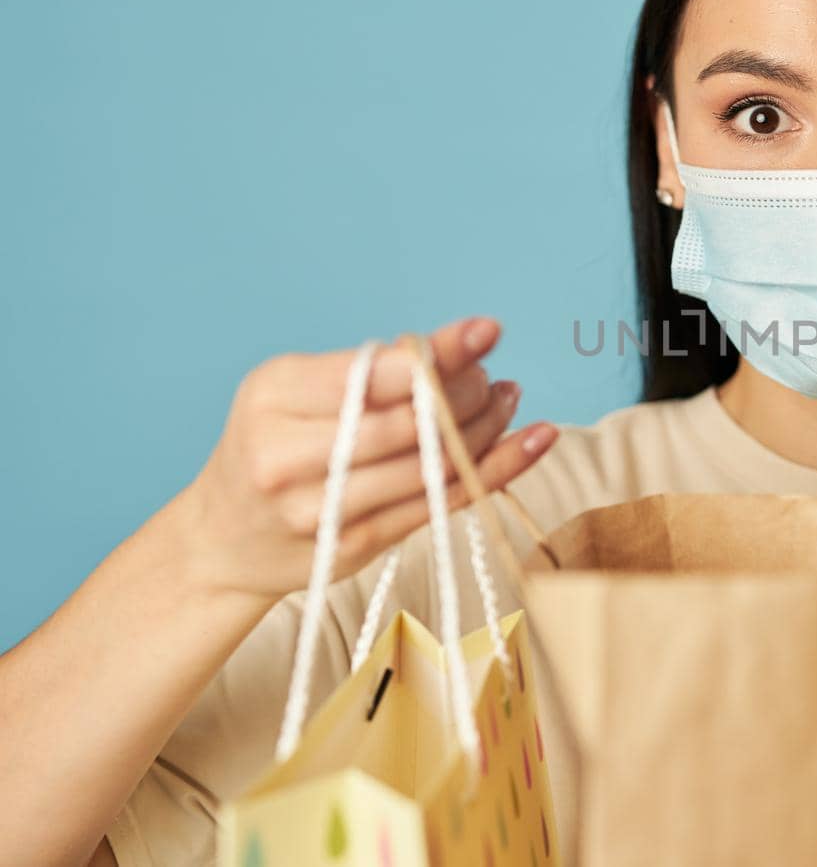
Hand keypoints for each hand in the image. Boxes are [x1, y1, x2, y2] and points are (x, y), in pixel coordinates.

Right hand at [177, 316, 557, 602]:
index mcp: (273, 398)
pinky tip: (533, 441)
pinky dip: (495, 470)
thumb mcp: (293, 393)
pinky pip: (439, 504)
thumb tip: (454, 350)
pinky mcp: (354, 546)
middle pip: (408, 422)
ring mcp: (321, 510)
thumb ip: (365, 374)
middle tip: (491, 377)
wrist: (221, 540)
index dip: (436, 354)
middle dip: (466, 393)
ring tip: (508, 399)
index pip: (372, 375)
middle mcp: (287, 456)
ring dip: (487, 429)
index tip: (487, 331)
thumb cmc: (272, 446)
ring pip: (430, 466)